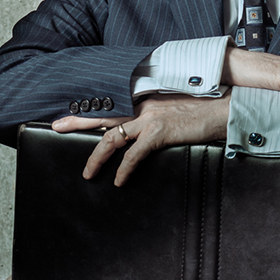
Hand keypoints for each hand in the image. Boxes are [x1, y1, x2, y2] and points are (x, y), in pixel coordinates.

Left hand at [51, 92, 229, 186]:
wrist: (224, 106)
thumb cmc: (203, 108)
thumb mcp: (174, 106)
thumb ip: (157, 113)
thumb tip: (145, 128)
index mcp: (144, 98)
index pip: (112, 103)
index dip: (91, 108)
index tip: (72, 112)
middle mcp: (142, 105)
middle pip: (102, 113)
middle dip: (77, 120)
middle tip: (56, 126)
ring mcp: (150, 118)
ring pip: (112, 137)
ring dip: (96, 157)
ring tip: (88, 173)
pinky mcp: (160, 132)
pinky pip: (134, 155)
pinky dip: (124, 169)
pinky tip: (119, 180)